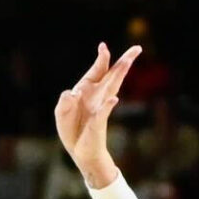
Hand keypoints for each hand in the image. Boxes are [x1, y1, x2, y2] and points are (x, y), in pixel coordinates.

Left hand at [54, 39, 142, 187]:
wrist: (79, 151)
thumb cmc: (72, 129)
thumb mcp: (61, 113)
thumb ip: (64, 102)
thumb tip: (72, 94)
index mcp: (88, 90)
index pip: (97, 71)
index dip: (102, 59)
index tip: (103, 47)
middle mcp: (98, 96)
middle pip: (113, 75)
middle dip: (123, 61)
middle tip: (137, 48)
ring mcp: (100, 107)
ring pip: (112, 87)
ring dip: (119, 74)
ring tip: (128, 61)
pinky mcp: (99, 122)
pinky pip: (103, 112)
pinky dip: (107, 106)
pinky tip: (113, 99)